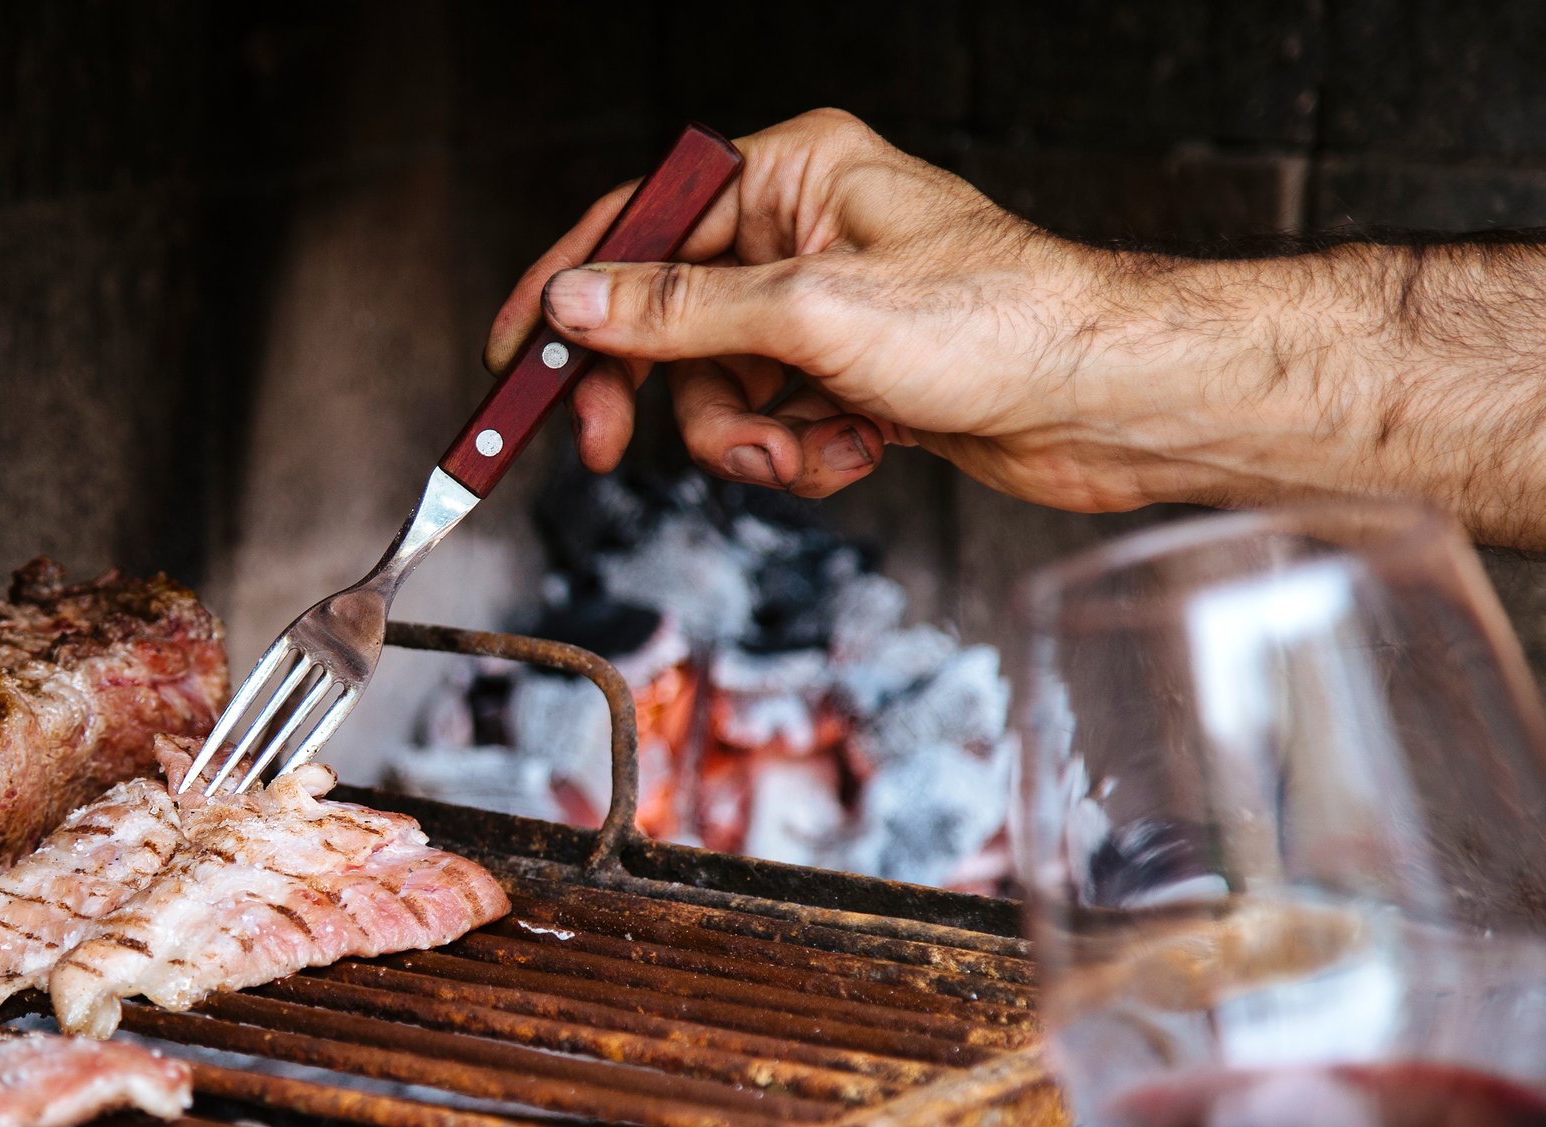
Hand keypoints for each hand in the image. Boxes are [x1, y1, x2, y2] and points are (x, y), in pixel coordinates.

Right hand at [486, 110, 1263, 511]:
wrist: (1108, 405)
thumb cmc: (999, 327)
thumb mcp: (813, 316)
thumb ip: (679, 312)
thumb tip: (577, 299)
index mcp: (793, 174)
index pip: (642, 222)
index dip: (569, 289)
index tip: (516, 357)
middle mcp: (803, 233)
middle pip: (665, 319)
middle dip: (660, 393)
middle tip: (610, 448)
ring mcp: (825, 310)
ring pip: (714, 388)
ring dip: (748, 437)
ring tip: (808, 450)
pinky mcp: (849, 377)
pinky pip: (770, 422)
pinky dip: (798, 453)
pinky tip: (856, 452)